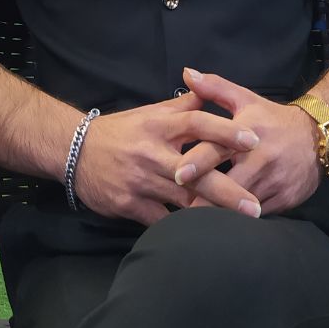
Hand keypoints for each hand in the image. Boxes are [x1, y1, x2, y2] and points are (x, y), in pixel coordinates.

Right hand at [74, 91, 261, 225]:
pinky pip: (161, 221)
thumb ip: (182, 105)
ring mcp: (140, 181)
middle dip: (227, 192)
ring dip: (210, 215)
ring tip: (237, 229)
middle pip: (196, 172)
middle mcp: (152, 152)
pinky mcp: (129, 204)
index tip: (253, 141)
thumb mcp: (150, 112)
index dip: (226, 132)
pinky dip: (181, 229)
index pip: (197, 123)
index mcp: (159, 125)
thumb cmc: (120, 131)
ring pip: (182, 202)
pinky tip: (201, 238)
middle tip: (254, 207)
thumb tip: (209, 89)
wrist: (74, 151)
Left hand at [175, 68, 321, 214]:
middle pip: (228, 185)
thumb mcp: (246, 98)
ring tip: (196, 225)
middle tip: (180, 211)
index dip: (198, 163)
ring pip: (242, 206)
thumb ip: (214, 88)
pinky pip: (258, 215)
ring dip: (220, 215)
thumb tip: (187, 73)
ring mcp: (274, 182)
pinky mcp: (285, 200)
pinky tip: (225, 226)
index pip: (219, 148)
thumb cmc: (273, 119)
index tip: (177, 175)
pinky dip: (240, 220)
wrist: (318, 136)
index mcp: (247, 133)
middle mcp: (261, 159)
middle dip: (204, 200)